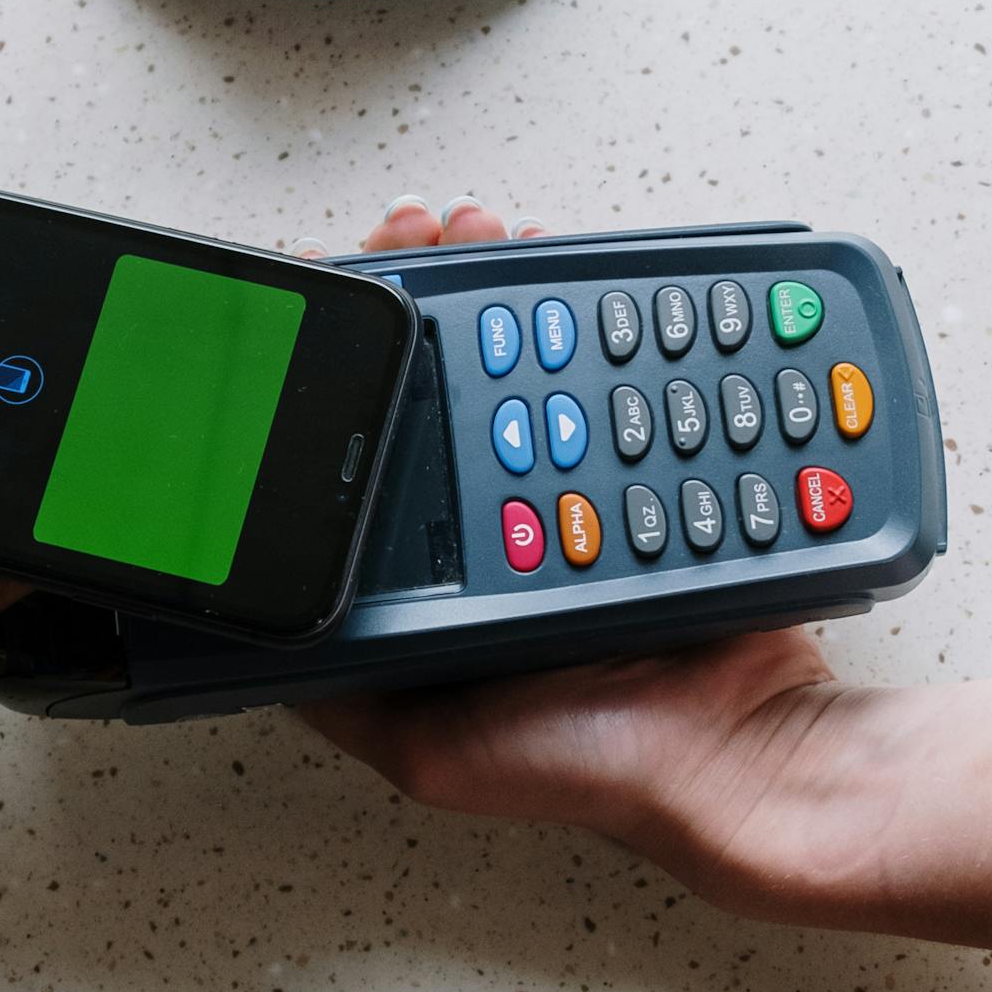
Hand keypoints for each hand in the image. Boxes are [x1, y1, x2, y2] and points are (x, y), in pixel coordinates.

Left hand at [294, 195, 882, 917]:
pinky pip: (609, 366)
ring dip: (493, 279)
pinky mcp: (646, 458)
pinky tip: (562, 263)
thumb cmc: (592, 763)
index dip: (347, 357)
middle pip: (433, 370)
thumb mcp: (425, 746)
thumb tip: (249, 638)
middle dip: (417, 288)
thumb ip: (340, 686)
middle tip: (417, 232)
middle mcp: (490, 511)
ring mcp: (570, 477)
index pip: (362, 433)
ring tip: (481, 229)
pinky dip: (586, 305)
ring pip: (516, 353)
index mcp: (427, 566)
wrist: (742, 752)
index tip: (342, 287)